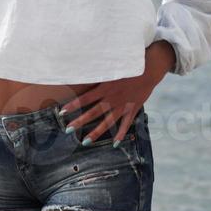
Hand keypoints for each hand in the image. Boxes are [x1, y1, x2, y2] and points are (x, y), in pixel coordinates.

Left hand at [60, 42, 175, 144]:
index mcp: (105, 87)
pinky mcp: (132, 109)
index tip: (62, 112)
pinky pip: (126, 124)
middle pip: (93, 112)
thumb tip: (81, 72)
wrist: (149, 69)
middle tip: (67, 130)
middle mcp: (112, 98)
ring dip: (96, 132)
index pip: (85, 98)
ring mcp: (123, 105)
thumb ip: (97, 72)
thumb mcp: (111, 68)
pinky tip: (115, 144)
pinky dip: (121, 134)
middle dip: (80, 122)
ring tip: (85, 141)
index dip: (73, 105)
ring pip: (107, 122)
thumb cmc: (127, 66)